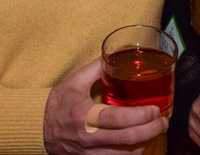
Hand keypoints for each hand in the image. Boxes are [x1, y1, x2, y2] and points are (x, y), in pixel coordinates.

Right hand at [43, 59, 166, 153]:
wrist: (36, 127)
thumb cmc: (57, 102)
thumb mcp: (75, 81)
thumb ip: (98, 67)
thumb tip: (118, 54)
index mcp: (84, 116)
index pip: (119, 119)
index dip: (141, 116)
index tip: (155, 109)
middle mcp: (88, 138)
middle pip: (127, 140)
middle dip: (151, 131)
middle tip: (163, 120)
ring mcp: (89, 153)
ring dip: (145, 143)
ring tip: (155, 130)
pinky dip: (133, 153)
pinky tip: (140, 142)